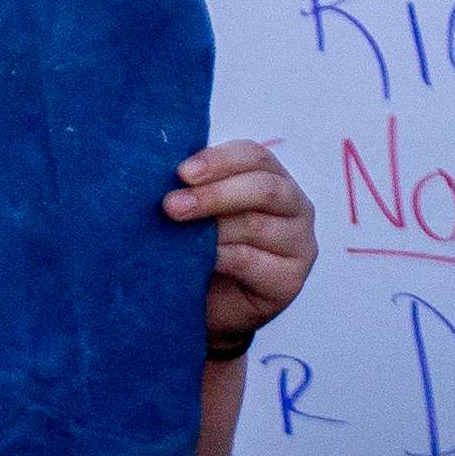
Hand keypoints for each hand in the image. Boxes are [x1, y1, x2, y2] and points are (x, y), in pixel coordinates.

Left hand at [175, 139, 313, 356]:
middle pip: (263, 189)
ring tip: (177, 233)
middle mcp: (295, 207)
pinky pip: (253, 261)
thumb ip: (191, 185)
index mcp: (272, 177)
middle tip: (171, 206)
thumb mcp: (196, 207)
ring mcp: (299, 245)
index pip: (255, 156)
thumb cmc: (201, 241)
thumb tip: (155, 167)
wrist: (207, 299)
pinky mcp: (290, 280)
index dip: (218, 160)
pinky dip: (221, 257)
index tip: (181, 173)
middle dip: (213, 194)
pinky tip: (199, 259)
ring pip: (256, 225)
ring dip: (211, 228)